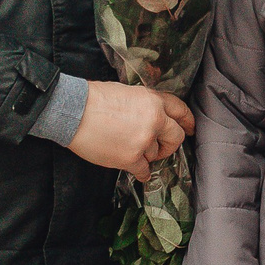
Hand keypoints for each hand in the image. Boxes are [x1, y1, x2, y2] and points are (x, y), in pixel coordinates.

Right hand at [69, 82, 194, 182]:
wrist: (73, 111)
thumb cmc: (94, 99)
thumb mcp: (128, 92)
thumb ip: (146, 104)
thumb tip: (154, 115)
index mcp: (153, 101)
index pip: (181, 111)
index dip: (188, 121)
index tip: (190, 128)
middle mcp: (154, 120)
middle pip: (176, 136)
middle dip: (171, 144)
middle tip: (164, 148)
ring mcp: (144, 140)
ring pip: (155, 154)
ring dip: (147, 155)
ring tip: (132, 151)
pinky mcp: (130, 157)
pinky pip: (144, 170)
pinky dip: (142, 173)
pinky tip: (140, 172)